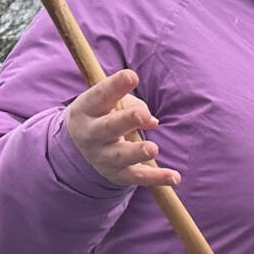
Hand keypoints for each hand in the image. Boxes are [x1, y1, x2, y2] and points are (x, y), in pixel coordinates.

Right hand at [65, 68, 177, 187]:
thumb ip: (130, 104)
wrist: (78, 148)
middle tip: (143, 114)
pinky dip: (157, 178)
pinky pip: (138, 177)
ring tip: (153, 148)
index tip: (132, 75)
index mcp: (87, 110)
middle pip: (108, 127)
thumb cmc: (102, 115)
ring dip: (138, 152)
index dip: (115, 86)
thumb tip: (152, 120)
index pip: (99, 96)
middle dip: (126, 120)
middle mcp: (91, 134)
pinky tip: (175, 178)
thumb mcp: (107, 104)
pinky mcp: (117, 175)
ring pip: (121, 155)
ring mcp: (103, 157)